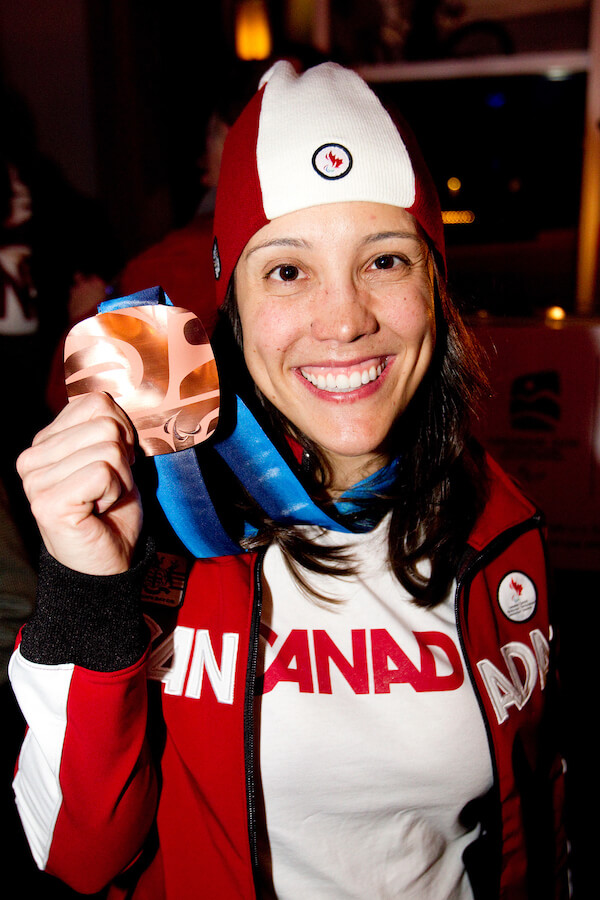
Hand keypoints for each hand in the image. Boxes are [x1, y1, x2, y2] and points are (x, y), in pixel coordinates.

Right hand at [17, 393, 142, 574]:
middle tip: (109, 488)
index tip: (114, 466)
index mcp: (45, 441)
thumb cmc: (113, 509)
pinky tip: (99, 510)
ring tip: (104, 499)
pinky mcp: (47, 502)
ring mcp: (35, 481)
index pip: (97, 403)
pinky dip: (115, 491)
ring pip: (108, 448)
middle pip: (106, 424)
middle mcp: (31, 458)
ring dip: (120, 478)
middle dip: (123, 458)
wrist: (111, 560)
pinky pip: (103, 472)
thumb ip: (108, 426)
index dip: (122, 433)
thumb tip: (114, 403)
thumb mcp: (115, 457)